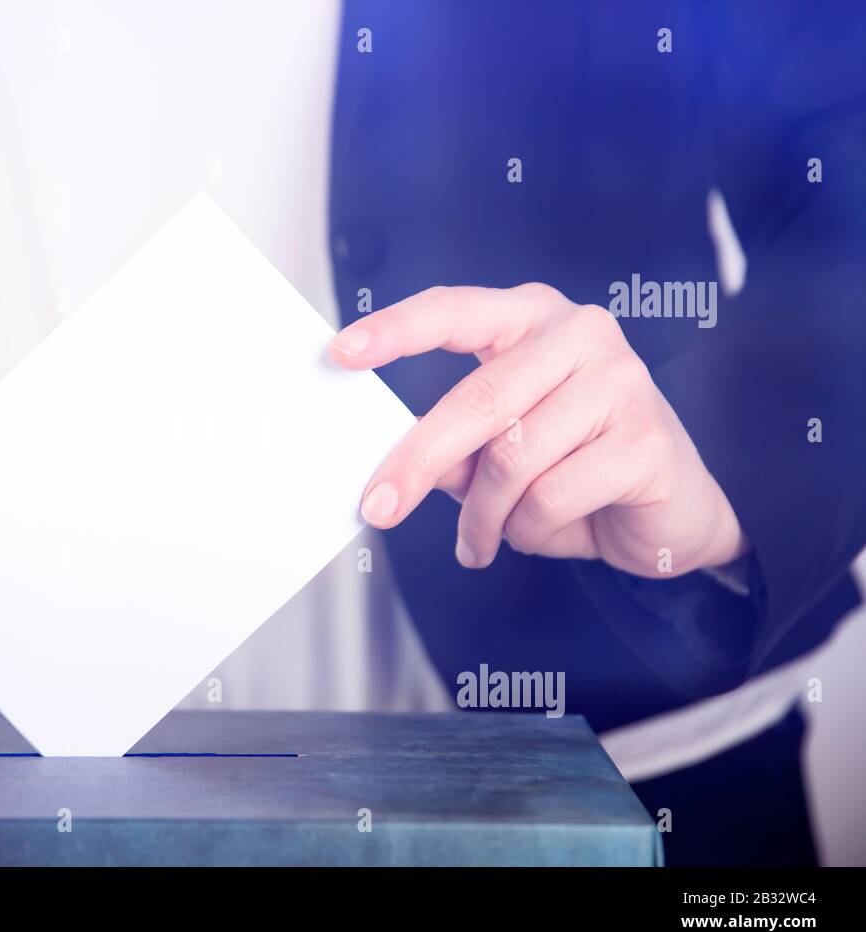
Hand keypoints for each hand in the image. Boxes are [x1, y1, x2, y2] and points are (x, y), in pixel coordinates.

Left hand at [330, 283, 747, 577]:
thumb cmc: (577, 468)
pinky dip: (529, 529)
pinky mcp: (645, 438)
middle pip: (475, 399)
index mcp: (533, 319)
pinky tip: (538, 531)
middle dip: (417, 462)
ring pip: (510, 459)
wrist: (674, 511)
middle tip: (379, 507)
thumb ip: (454, 445)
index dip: (395, 329)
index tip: (340, 351)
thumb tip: (392, 460)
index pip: (454, 309)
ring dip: (485, 515)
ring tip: (483, 538)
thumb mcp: (502, 452)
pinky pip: (550, 497)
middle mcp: (580, 334)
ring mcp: (621, 381)